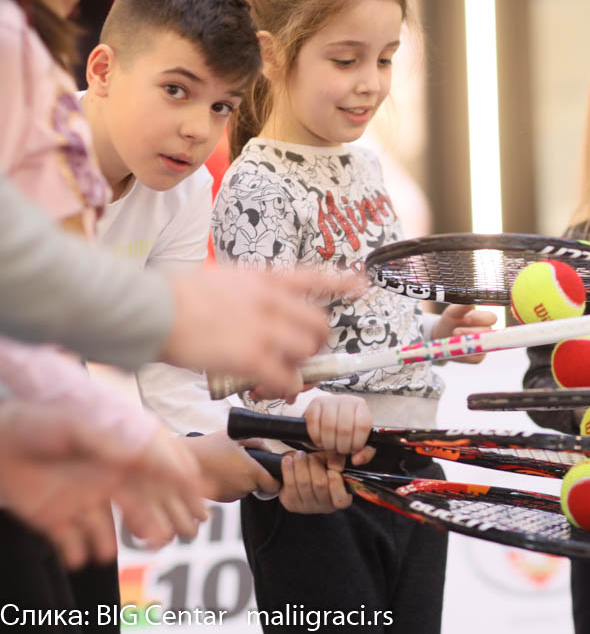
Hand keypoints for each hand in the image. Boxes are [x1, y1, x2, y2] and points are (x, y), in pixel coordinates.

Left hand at [0, 408, 208, 564]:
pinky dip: (77, 551)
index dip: (179, 482)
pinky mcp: (55, 517)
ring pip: (107, 528)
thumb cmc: (37, 422)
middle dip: (150, 523)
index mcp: (116, 453)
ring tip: (108, 553)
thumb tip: (148, 456)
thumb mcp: (80, 425)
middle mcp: (104, 477)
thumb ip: (116, 440)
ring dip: (109, 542)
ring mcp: (81, 498)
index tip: (197, 495)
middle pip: (137, 505)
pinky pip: (72, 541)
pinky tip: (79, 556)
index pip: (157, 470)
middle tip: (159, 538)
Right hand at [162, 268, 366, 395]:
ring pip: (308, 352)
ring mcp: (265, 329)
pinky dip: (286, 388)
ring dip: (300, 368)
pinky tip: (275, 389)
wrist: (151, 309)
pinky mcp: (253, 357)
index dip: (342, 283)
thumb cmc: (174, 297)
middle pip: (319, 325)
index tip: (361, 285)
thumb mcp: (220, 280)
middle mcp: (272, 302)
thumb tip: (255, 312)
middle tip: (299, 358)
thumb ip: (245, 294)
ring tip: (280, 376)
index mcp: (263, 279)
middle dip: (314, 344)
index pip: (314, 277)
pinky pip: (288, 379)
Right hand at [185, 432, 280, 502]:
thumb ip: (258, 442)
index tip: (271, 474)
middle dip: (256, 477)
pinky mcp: (221, 499)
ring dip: (243, 481)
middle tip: (244, 464)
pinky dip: (231, 485)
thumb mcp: (238, 436)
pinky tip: (222, 473)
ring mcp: (232, 495)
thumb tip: (268, 450)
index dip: (275, 480)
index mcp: (251, 472)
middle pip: (259, 486)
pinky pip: (233, 493)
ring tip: (230, 466)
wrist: (186, 459)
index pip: (274, 486)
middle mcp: (243, 487)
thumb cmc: (210, 446)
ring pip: (246, 490)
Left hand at [278, 450, 352, 513]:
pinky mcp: (291, 504)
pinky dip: (288, 470)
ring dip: (300, 465)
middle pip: (319, 484)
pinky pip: (289, 485)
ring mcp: (307, 508)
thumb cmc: (321, 468)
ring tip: (300, 455)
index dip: (336, 485)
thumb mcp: (332, 462)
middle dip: (314, 465)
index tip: (331, 471)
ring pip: (303, 483)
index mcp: (341, 499)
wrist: (303, 474)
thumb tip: (334, 467)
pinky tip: (288, 460)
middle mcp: (325, 507)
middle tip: (311, 456)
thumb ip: (336, 461)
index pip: (341, 500)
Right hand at [303, 395, 374, 463]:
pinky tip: (320, 441)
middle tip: (340, 451)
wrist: (328, 417)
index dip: (357, 442)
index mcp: (361, 407)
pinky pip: (314, 422)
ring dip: (329, 443)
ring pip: (329, 426)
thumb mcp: (360, 440)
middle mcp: (347, 400)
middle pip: (345, 428)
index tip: (352, 450)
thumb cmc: (347, 430)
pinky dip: (316, 437)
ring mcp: (329, 401)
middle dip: (342, 446)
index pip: (362, 425)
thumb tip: (356, 460)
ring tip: (331, 447)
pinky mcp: (314, 404)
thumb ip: (365, 452)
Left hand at [430, 304, 497, 362]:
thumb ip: (461, 307)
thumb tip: (469, 302)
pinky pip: (476, 358)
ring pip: (484, 346)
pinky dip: (465, 355)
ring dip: (468, 344)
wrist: (441, 336)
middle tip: (455, 331)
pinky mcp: (478, 357)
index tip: (467, 317)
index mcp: (484, 318)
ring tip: (453, 340)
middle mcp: (487, 332)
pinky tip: (456, 350)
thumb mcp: (452, 312)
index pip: (491, 318)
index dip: (481, 318)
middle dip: (472, 331)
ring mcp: (484, 345)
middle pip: (488, 333)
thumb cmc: (450, 321)